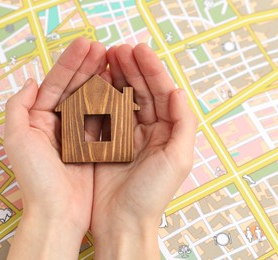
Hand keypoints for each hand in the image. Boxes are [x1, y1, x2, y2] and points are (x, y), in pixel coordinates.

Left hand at [4, 38, 106, 258]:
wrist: (58, 213)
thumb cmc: (36, 178)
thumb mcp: (17, 138)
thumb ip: (17, 106)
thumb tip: (32, 80)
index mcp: (38, 118)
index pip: (55, 83)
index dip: (69, 63)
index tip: (86, 44)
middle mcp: (58, 123)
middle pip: (74, 87)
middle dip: (87, 66)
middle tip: (103, 47)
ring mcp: (77, 133)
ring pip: (91, 99)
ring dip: (100, 79)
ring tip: (113, 60)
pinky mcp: (94, 145)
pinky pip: (103, 118)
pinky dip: (111, 102)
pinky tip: (119, 86)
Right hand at [91, 44, 197, 258]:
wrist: (121, 222)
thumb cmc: (151, 194)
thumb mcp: (178, 159)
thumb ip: (183, 124)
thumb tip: (178, 91)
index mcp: (166, 131)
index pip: (161, 93)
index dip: (151, 70)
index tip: (138, 50)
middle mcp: (147, 130)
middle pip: (141, 91)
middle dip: (131, 68)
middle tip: (117, 49)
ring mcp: (124, 134)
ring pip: (121, 98)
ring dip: (115, 77)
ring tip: (106, 58)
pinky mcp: (104, 141)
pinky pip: (103, 114)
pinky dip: (99, 96)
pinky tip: (94, 81)